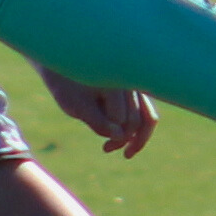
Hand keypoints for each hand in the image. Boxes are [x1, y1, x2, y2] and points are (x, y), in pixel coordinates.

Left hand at [39, 67, 156, 157]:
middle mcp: (129, 80)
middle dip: (124, 139)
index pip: (119, 118)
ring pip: (148, 115)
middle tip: (107, 149)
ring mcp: (134, 84)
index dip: (112, 135)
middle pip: (135, 119)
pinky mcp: (135, 89)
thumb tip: (121, 136)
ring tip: (128, 153)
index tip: (104, 147)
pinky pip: (146, 110)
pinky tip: (129, 139)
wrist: (66, 62)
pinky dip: (140, 126)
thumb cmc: (66, 84)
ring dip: (139, 137)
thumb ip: (97, 121)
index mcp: (113, 81)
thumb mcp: (75, 105)